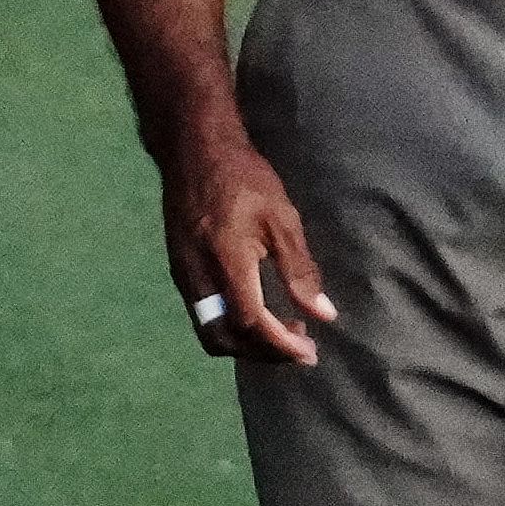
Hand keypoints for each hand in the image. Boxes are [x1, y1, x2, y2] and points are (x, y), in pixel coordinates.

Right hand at [159, 118, 336, 363]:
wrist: (194, 152)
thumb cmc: (244, 179)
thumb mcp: (281, 219)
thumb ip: (300, 270)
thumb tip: (324, 314)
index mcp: (226, 263)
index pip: (250, 323)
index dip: (280, 345)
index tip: (309, 353)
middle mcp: (198, 278)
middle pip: (224, 338)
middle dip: (263, 353)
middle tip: (300, 348)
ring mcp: (184, 277)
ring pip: (210, 331)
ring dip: (246, 343)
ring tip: (283, 333)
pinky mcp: (180, 272)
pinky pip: (203, 316)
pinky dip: (232, 326)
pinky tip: (258, 313)